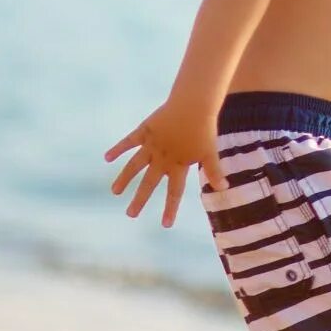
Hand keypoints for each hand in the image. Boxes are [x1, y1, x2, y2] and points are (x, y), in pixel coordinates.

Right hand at [104, 100, 226, 227]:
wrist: (194, 104)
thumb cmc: (205, 129)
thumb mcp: (210, 152)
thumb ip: (214, 171)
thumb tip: (224, 189)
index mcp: (178, 165)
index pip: (174, 192)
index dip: (170, 208)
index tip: (165, 225)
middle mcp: (162, 158)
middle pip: (149, 183)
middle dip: (140, 200)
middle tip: (130, 215)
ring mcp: (151, 145)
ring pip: (134, 165)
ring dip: (124, 179)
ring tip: (115, 192)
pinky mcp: (145, 130)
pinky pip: (128, 141)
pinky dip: (118, 149)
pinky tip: (107, 157)